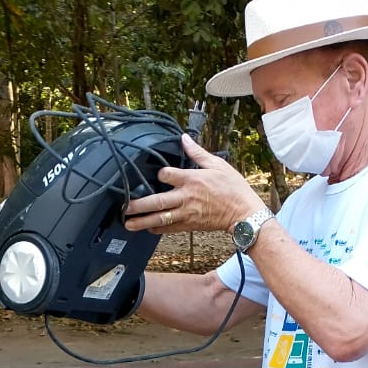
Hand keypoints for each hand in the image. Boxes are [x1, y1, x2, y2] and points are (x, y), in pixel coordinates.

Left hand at [123, 136, 265, 236]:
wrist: (243, 213)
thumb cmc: (233, 188)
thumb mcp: (217, 165)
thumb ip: (197, 153)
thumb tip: (184, 138)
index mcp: (192, 180)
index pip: (166, 175)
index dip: (160, 174)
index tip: (157, 174)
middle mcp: (186, 198)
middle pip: (156, 202)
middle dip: (138, 205)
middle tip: (124, 207)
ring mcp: (186, 214)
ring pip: (159, 219)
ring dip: (142, 222)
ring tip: (127, 224)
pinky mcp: (189, 225)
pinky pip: (168, 228)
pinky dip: (156, 229)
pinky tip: (146, 228)